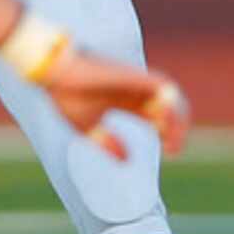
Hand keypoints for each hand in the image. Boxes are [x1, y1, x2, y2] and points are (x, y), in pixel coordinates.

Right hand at [45, 52, 190, 158]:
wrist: (55, 72)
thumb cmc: (66, 95)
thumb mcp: (88, 128)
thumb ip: (108, 143)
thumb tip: (127, 160)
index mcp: (125, 100)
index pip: (157, 117)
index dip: (168, 133)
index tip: (171, 151)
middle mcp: (135, 90)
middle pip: (169, 108)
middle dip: (176, 128)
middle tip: (174, 149)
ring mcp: (137, 82)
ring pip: (171, 96)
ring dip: (178, 118)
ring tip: (174, 140)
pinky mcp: (135, 77)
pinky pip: (164, 88)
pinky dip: (171, 104)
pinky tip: (167, 123)